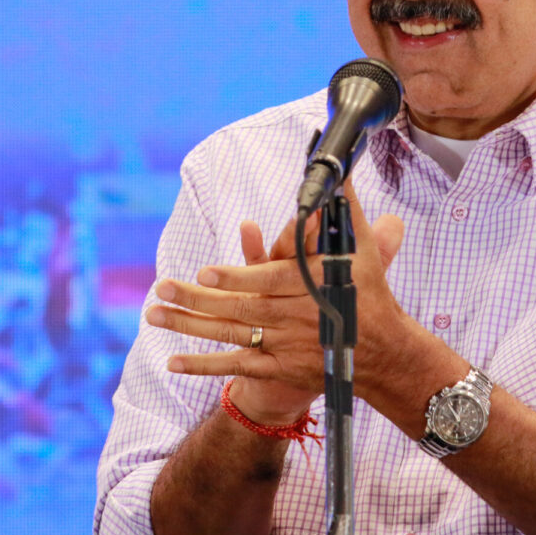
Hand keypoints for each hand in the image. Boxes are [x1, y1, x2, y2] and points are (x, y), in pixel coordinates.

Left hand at [146, 182, 408, 423]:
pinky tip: (171, 361)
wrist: (382, 353)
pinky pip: (237, 367)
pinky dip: (204, 365)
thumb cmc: (368, 290)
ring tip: (154, 314)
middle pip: (240, 309)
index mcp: (312, 286)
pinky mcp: (279, 369)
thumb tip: (339, 165)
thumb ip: (345, 205)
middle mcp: (295, 319)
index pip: (270, 281)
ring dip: (190, 326)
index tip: (205, 273)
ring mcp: (285, 347)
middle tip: (161, 288)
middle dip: (197, 300)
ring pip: (231, 336)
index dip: (238, 278)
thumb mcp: (361, 246)